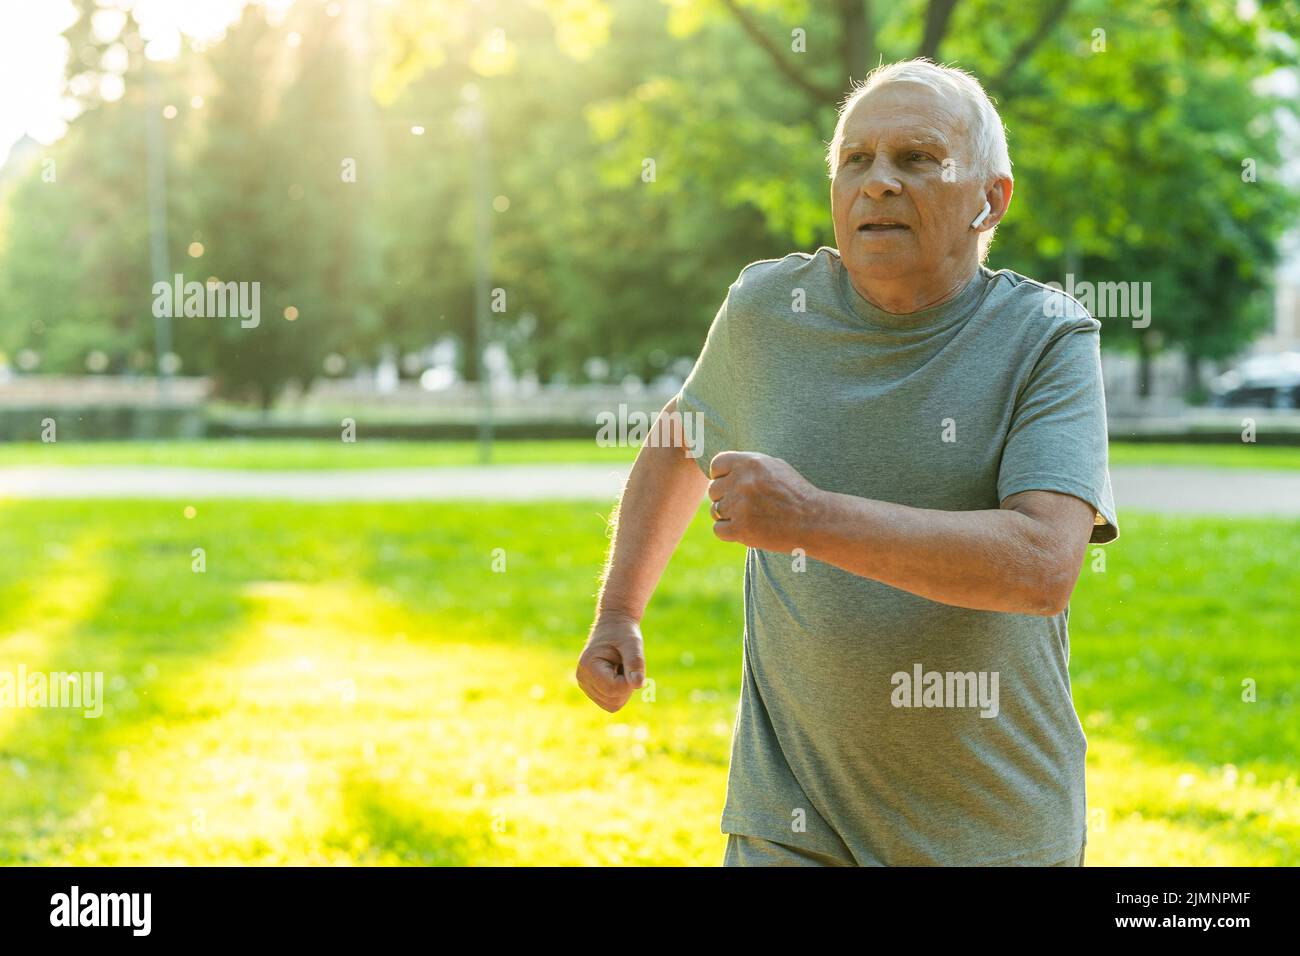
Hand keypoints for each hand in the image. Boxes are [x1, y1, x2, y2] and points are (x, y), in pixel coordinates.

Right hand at [575, 609, 646, 712]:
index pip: (614, 689)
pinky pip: (612, 702)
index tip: (629, 662)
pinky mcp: (591, 689)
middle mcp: (582, 678)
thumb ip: (635, 663)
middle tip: (624, 663)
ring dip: (623, 688)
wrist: (613, 626)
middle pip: (614, 701)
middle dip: (626, 685)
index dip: (629, 681)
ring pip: (613, 704)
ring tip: (619, 667)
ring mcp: (585, 685)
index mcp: (588, 666)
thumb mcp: (632, 643)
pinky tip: (616, 673)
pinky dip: (620, 690)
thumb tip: (638, 685)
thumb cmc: (623, 632)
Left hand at [707, 450, 823, 552]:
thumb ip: (746, 465)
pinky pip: (718, 530)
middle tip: (745, 505)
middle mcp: (743, 482)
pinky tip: (746, 529)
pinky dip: (729, 532)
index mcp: (750, 462)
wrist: (813, 520)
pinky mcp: (741, 529)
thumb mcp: (774, 467)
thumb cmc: (794, 493)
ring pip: (715, 510)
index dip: (721, 476)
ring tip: (750, 517)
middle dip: (726, 497)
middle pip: (713, 490)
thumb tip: (719, 469)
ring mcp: (740, 506)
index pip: (716, 465)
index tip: (732, 485)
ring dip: (728, 516)